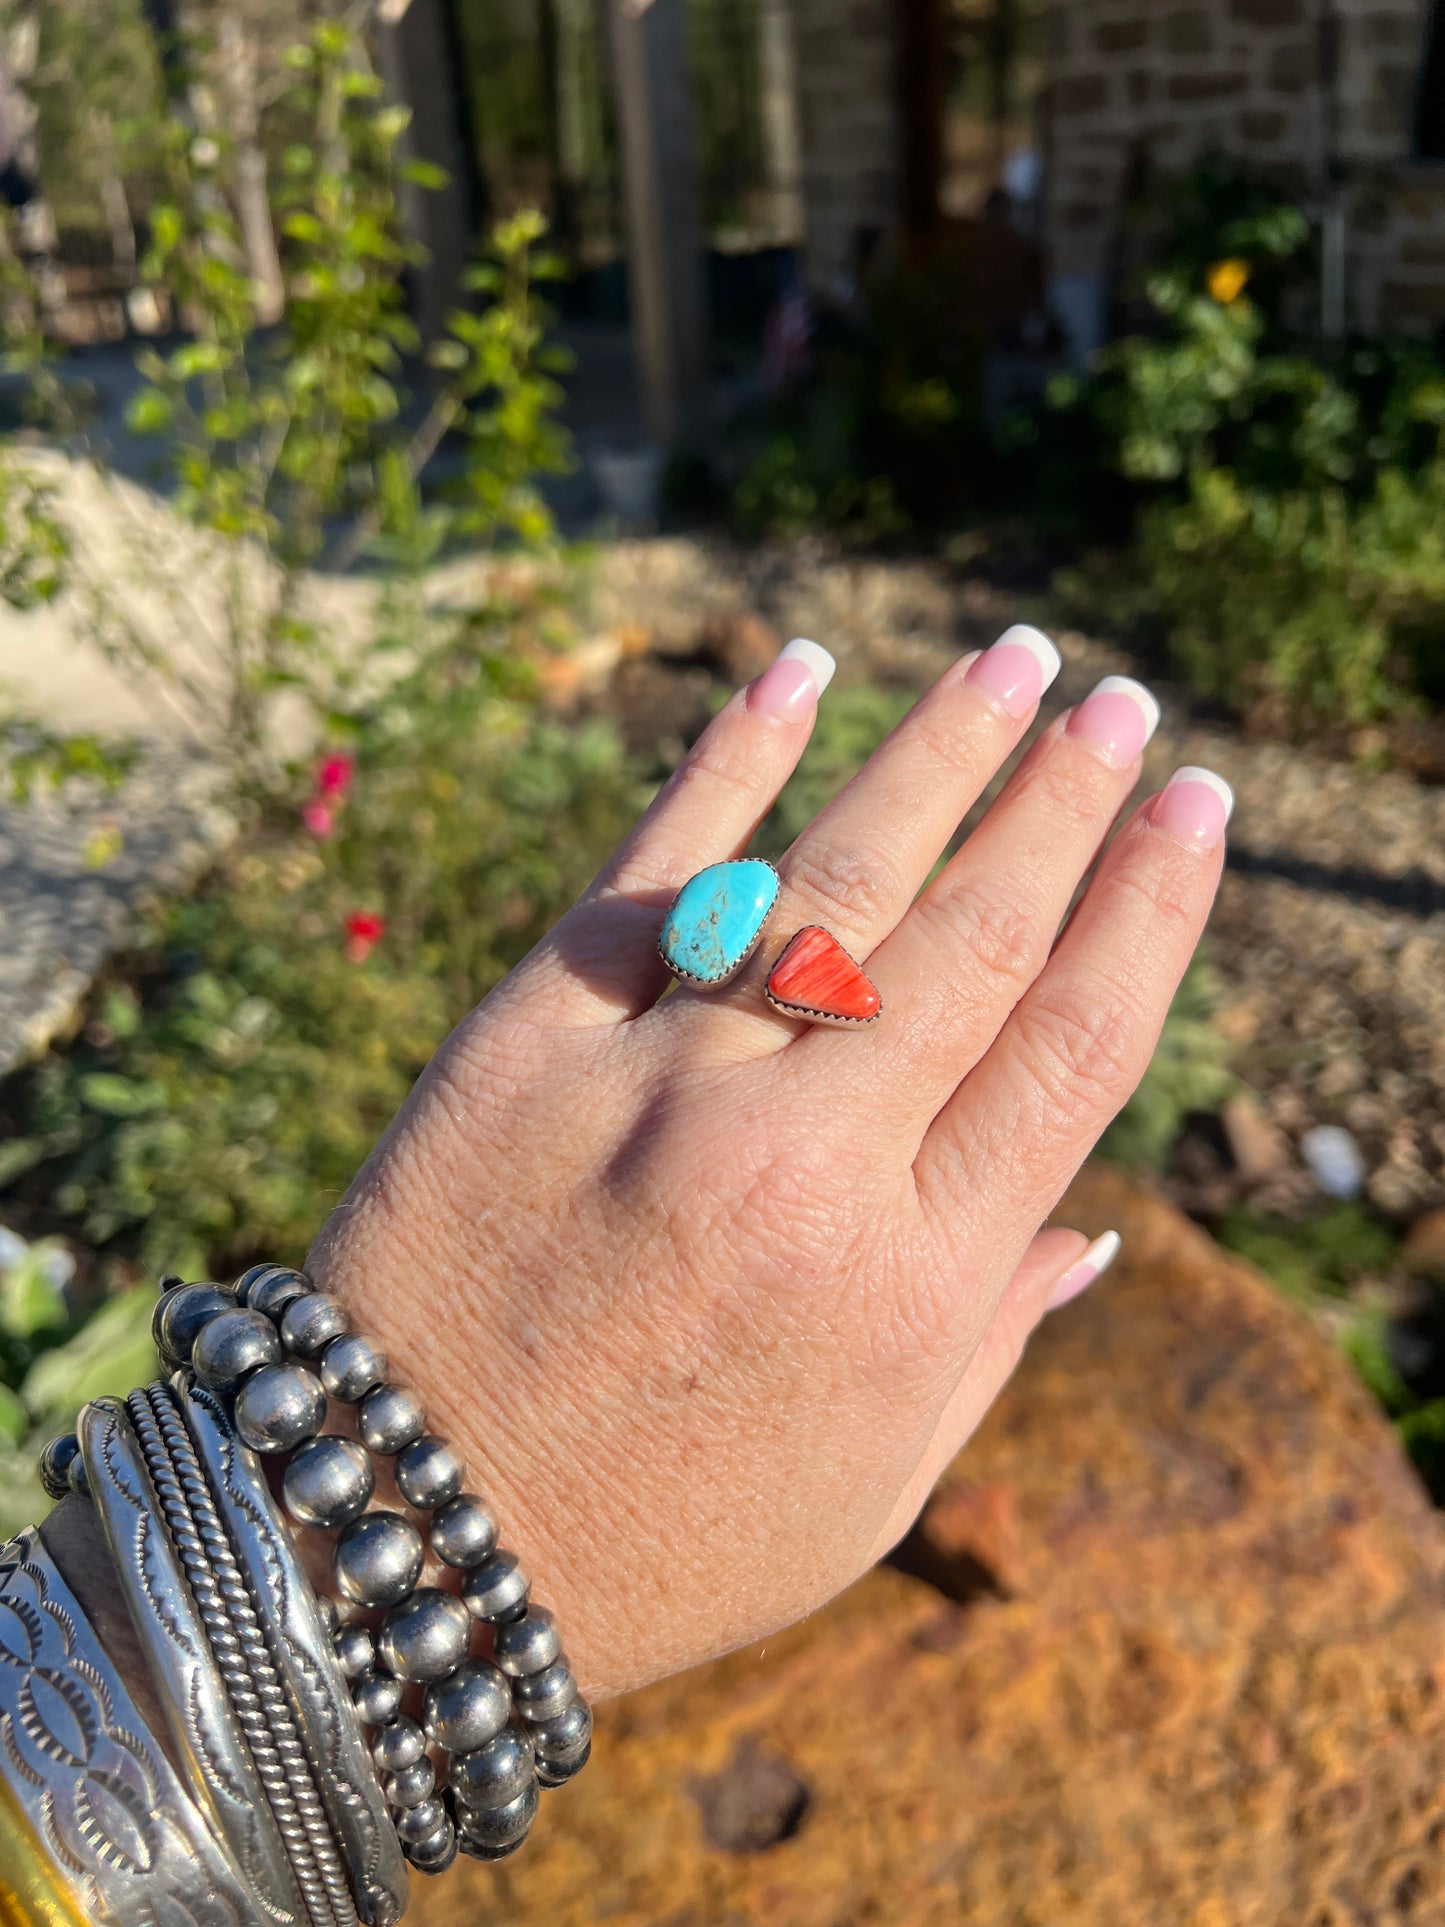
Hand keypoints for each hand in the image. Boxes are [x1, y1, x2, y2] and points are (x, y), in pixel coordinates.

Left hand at [309, 629, 1229, 1696]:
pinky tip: (800, 672)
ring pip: (834, 879)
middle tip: (1130, 703)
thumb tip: (1096, 1229)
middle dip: (1067, 805)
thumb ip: (989, 1344)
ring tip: (1020, 659)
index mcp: (907, 1285)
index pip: (1074, 1049)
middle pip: (974, 939)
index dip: (1151, 911)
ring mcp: (655, 1088)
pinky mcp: (523, 1040)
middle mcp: (799, 1166)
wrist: (392, 1538)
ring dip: (939, 754)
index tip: (1197, 811)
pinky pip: (651, 874)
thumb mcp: (867, 1489)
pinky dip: (729, 761)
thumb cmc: (660, 1538)